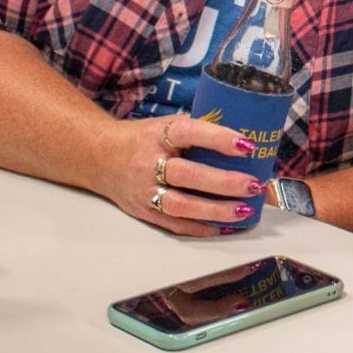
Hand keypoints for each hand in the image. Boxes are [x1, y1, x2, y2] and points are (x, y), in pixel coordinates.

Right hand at [101, 114, 263, 236]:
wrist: (99, 156)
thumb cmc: (143, 138)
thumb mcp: (166, 124)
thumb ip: (198, 129)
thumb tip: (244, 132)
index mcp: (157, 134)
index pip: (189, 133)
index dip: (218, 139)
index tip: (246, 145)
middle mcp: (148, 163)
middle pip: (187, 175)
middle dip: (224, 182)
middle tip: (253, 185)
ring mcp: (145, 190)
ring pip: (181, 205)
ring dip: (216, 210)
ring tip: (244, 210)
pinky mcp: (143, 212)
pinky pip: (174, 224)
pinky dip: (200, 227)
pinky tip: (224, 227)